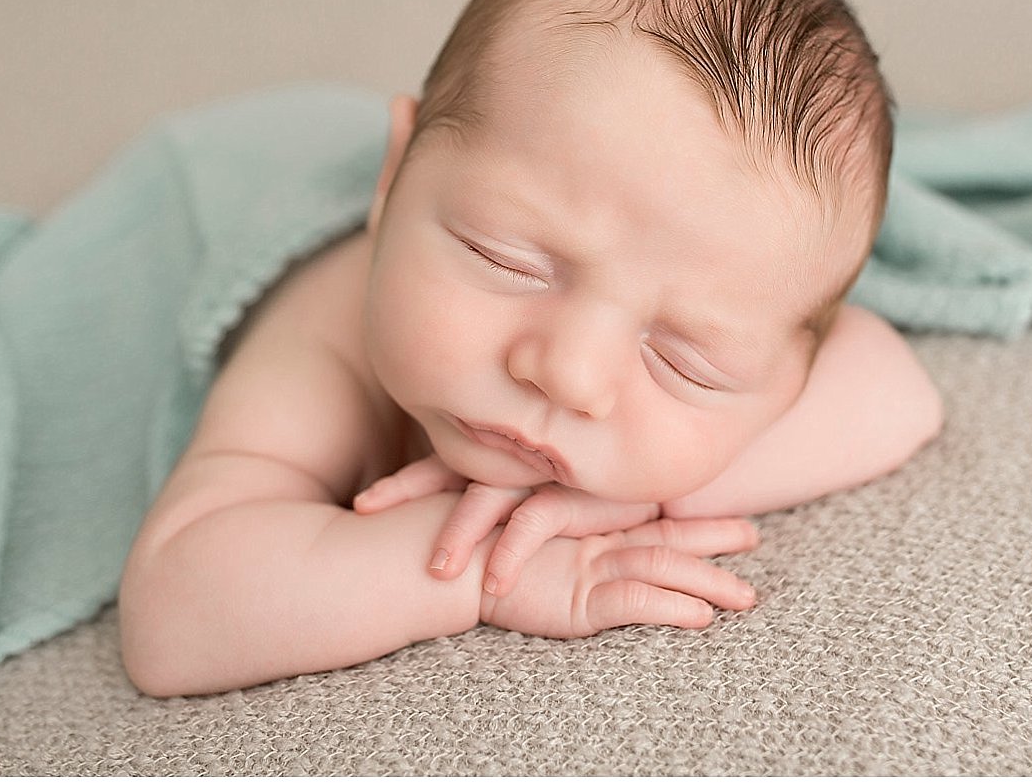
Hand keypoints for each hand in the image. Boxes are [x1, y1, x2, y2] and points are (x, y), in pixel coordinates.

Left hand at [355, 457, 662, 594]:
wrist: (669, 457)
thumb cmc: (605, 474)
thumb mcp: (548, 478)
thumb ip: (509, 484)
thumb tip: (458, 512)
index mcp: (508, 449)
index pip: (445, 458)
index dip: (405, 481)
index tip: (362, 503)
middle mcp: (522, 453)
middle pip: (452, 467)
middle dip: (407, 492)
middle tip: (365, 511)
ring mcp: (549, 467)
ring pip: (487, 495)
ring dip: (458, 534)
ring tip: (435, 573)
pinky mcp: (582, 491)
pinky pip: (536, 522)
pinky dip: (512, 553)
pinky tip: (495, 583)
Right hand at [479, 518, 759, 637]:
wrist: (440, 561)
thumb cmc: (476, 546)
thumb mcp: (526, 533)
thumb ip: (563, 528)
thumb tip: (601, 533)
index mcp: (588, 526)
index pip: (654, 522)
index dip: (698, 522)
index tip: (741, 527)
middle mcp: (594, 541)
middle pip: (668, 537)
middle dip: (714, 538)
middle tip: (756, 538)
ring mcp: (587, 564)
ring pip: (661, 566)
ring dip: (707, 582)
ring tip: (746, 597)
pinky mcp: (577, 597)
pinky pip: (632, 600)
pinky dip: (668, 607)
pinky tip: (700, 618)